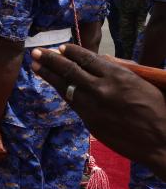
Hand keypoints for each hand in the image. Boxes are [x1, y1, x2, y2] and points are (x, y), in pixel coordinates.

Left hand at [32, 44, 165, 174]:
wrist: (161, 141)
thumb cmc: (158, 108)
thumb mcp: (143, 81)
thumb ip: (120, 68)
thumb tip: (100, 58)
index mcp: (117, 75)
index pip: (86, 58)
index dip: (71, 51)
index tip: (60, 47)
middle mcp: (101, 89)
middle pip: (69, 70)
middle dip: (51, 59)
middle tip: (36, 52)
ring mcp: (93, 106)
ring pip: (65, 87)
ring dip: (49, 75)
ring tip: (36, 66)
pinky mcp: (89, 121)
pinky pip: (72, 102)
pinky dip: (61, 91)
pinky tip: (54, 85)